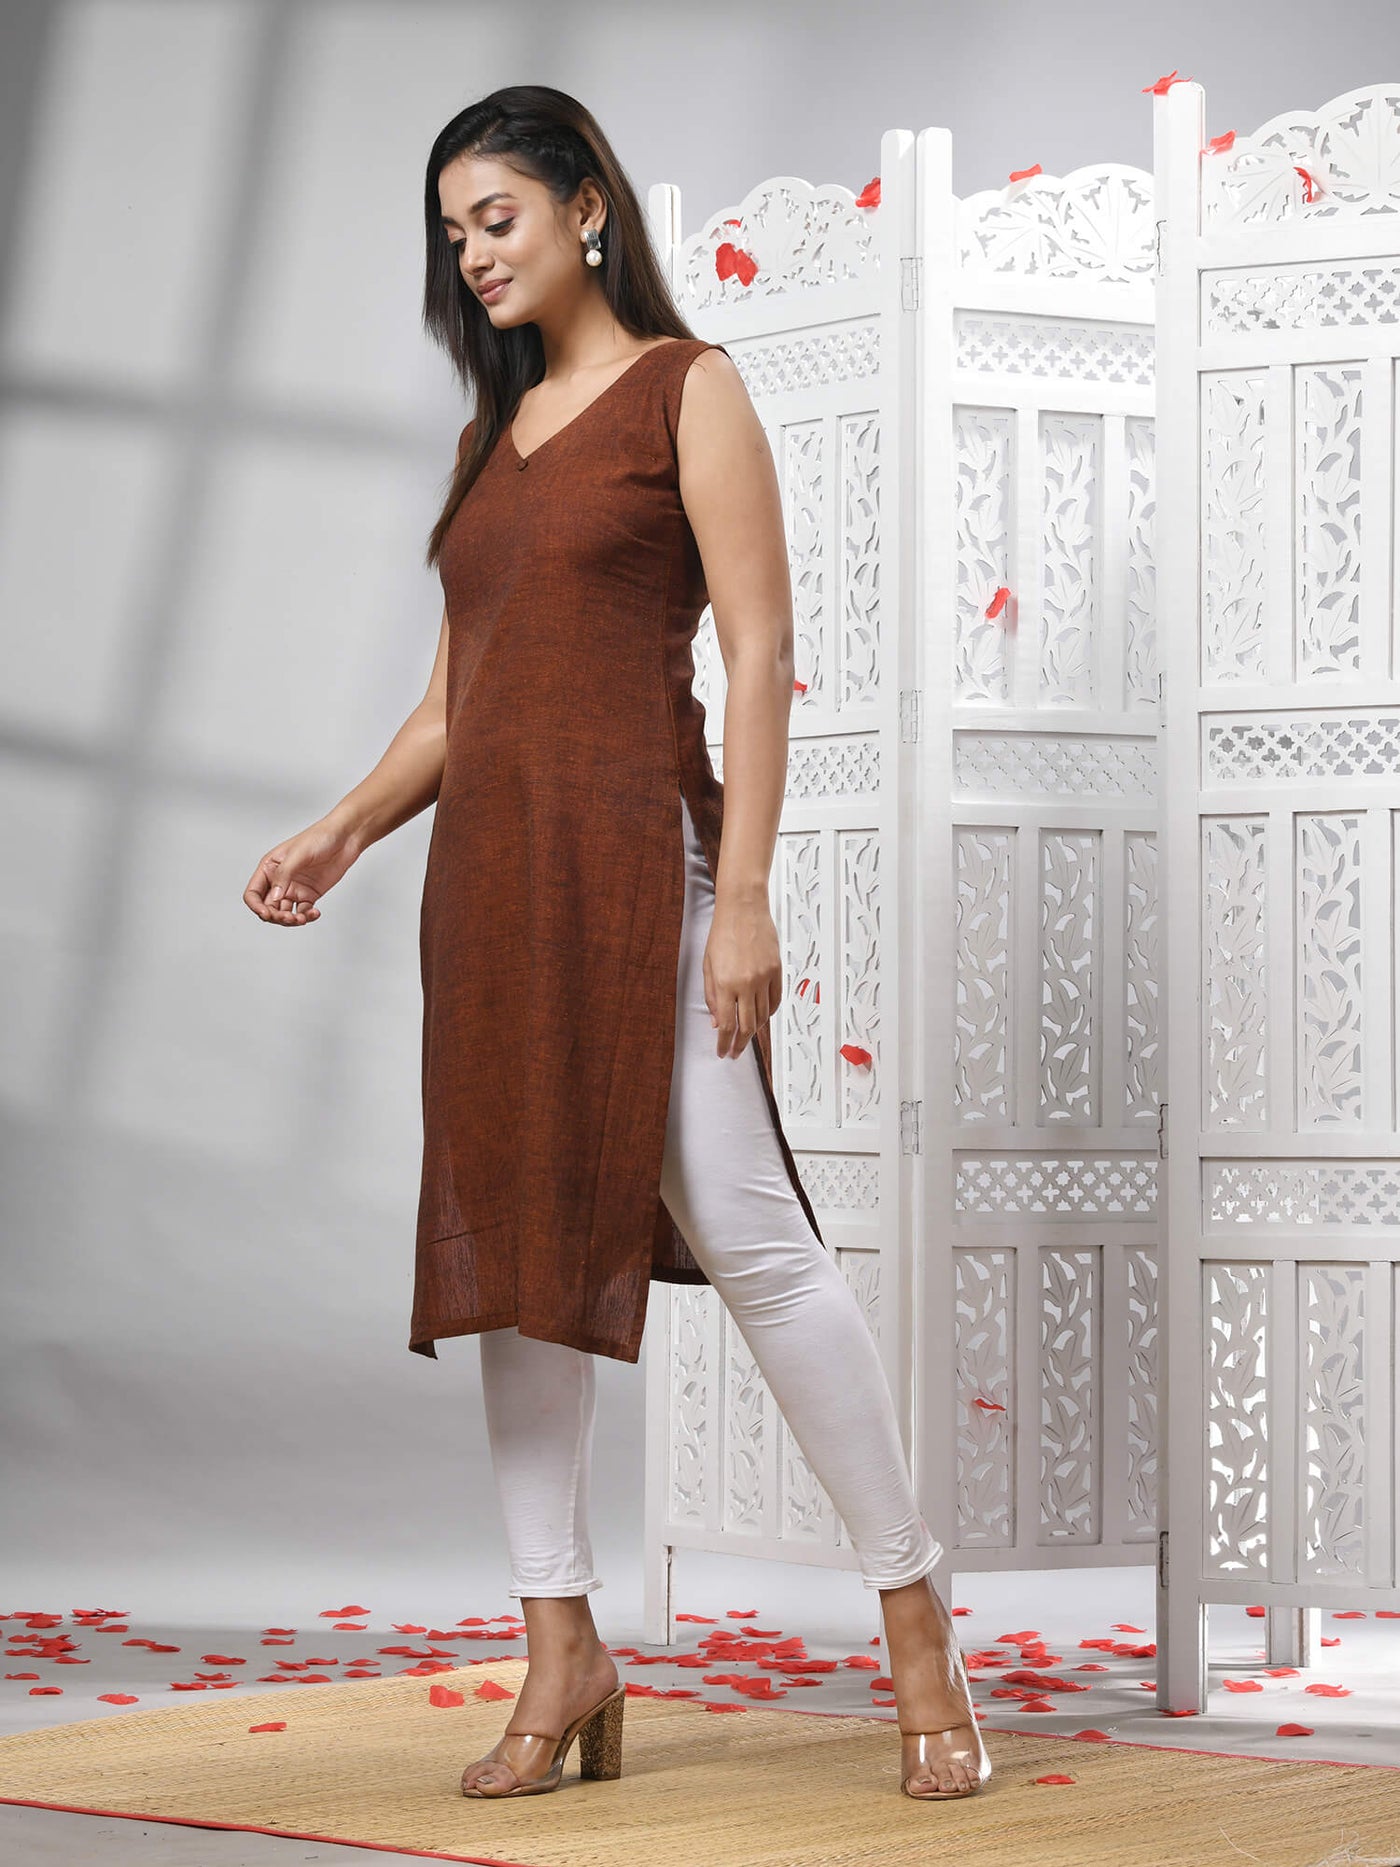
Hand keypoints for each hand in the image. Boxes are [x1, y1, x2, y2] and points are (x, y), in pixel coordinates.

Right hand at [243, 818, 358, 926]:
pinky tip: (315, 913)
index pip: (253, 893)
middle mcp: (279, 880)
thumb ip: (283, 876)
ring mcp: (294, 888)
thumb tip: (273, 898)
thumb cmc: (319, 837)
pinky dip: (307, 916)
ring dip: (291, 920)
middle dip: (276, 916)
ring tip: (302, 918)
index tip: (267, 914)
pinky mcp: (310, 894)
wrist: (345, 838)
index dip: (256, 906)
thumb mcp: (297, 854)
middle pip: (268, 907)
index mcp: (269, 868)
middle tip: (289, 917)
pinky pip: (302, 912)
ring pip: (284, 913)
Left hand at [703, 893, 781, 1058]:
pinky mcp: (777, 971)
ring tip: (746, 1036)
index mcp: (725, 983)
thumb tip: (716, 1021)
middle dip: (740, 1044)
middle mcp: (746, 984)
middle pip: (747, 1026)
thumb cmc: (722, 933)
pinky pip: (775, 1000)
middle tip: (735, 1052)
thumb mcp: (707, 966)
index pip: (726, 1024)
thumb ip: (711, 996)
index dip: (724, 1043)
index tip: (722, 1052)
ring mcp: (764, 978)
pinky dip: (769, 1013)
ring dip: (754, 1030)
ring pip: (763, 1016)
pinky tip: (762, 1017)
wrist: (744, 908)